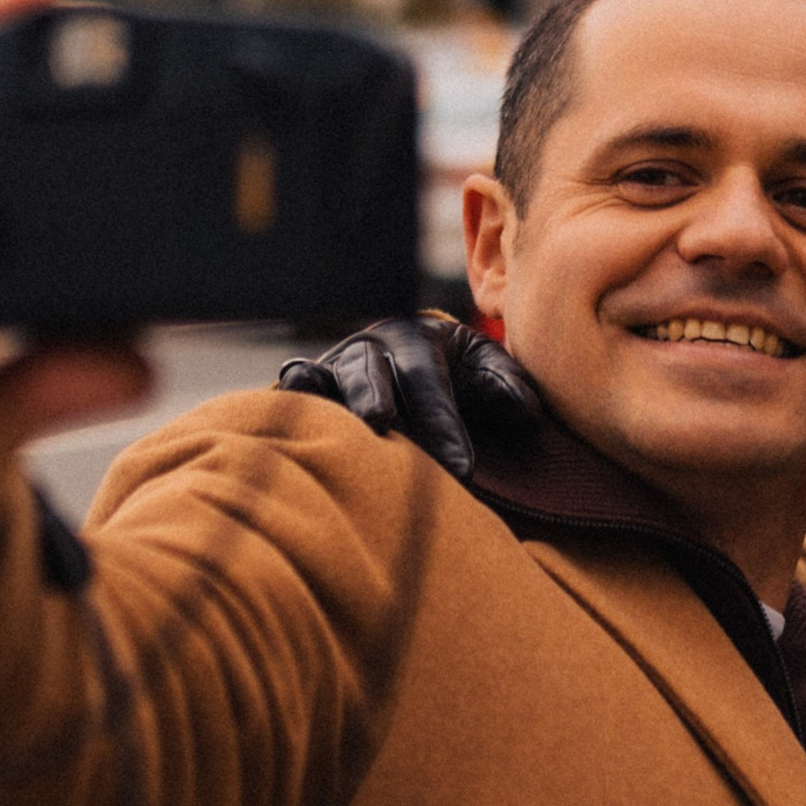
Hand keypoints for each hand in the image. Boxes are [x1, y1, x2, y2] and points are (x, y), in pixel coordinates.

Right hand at [278, 313, 542, 485]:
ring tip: (331, 426)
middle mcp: (371, 349)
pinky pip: (293, 389)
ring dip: (329, 400)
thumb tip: (525, 412)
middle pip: (369, 372)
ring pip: (326, 379)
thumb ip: (506, 386)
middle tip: (383, 425)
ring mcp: (335, 368)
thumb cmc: (457, 374)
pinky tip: (281, 420)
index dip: (443, 421)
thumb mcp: (484, 369)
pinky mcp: (310, 390)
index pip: (429, 379)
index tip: (463, 467)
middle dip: (376, 397)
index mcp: (418, 338)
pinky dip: (288, 399)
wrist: (415, 363)